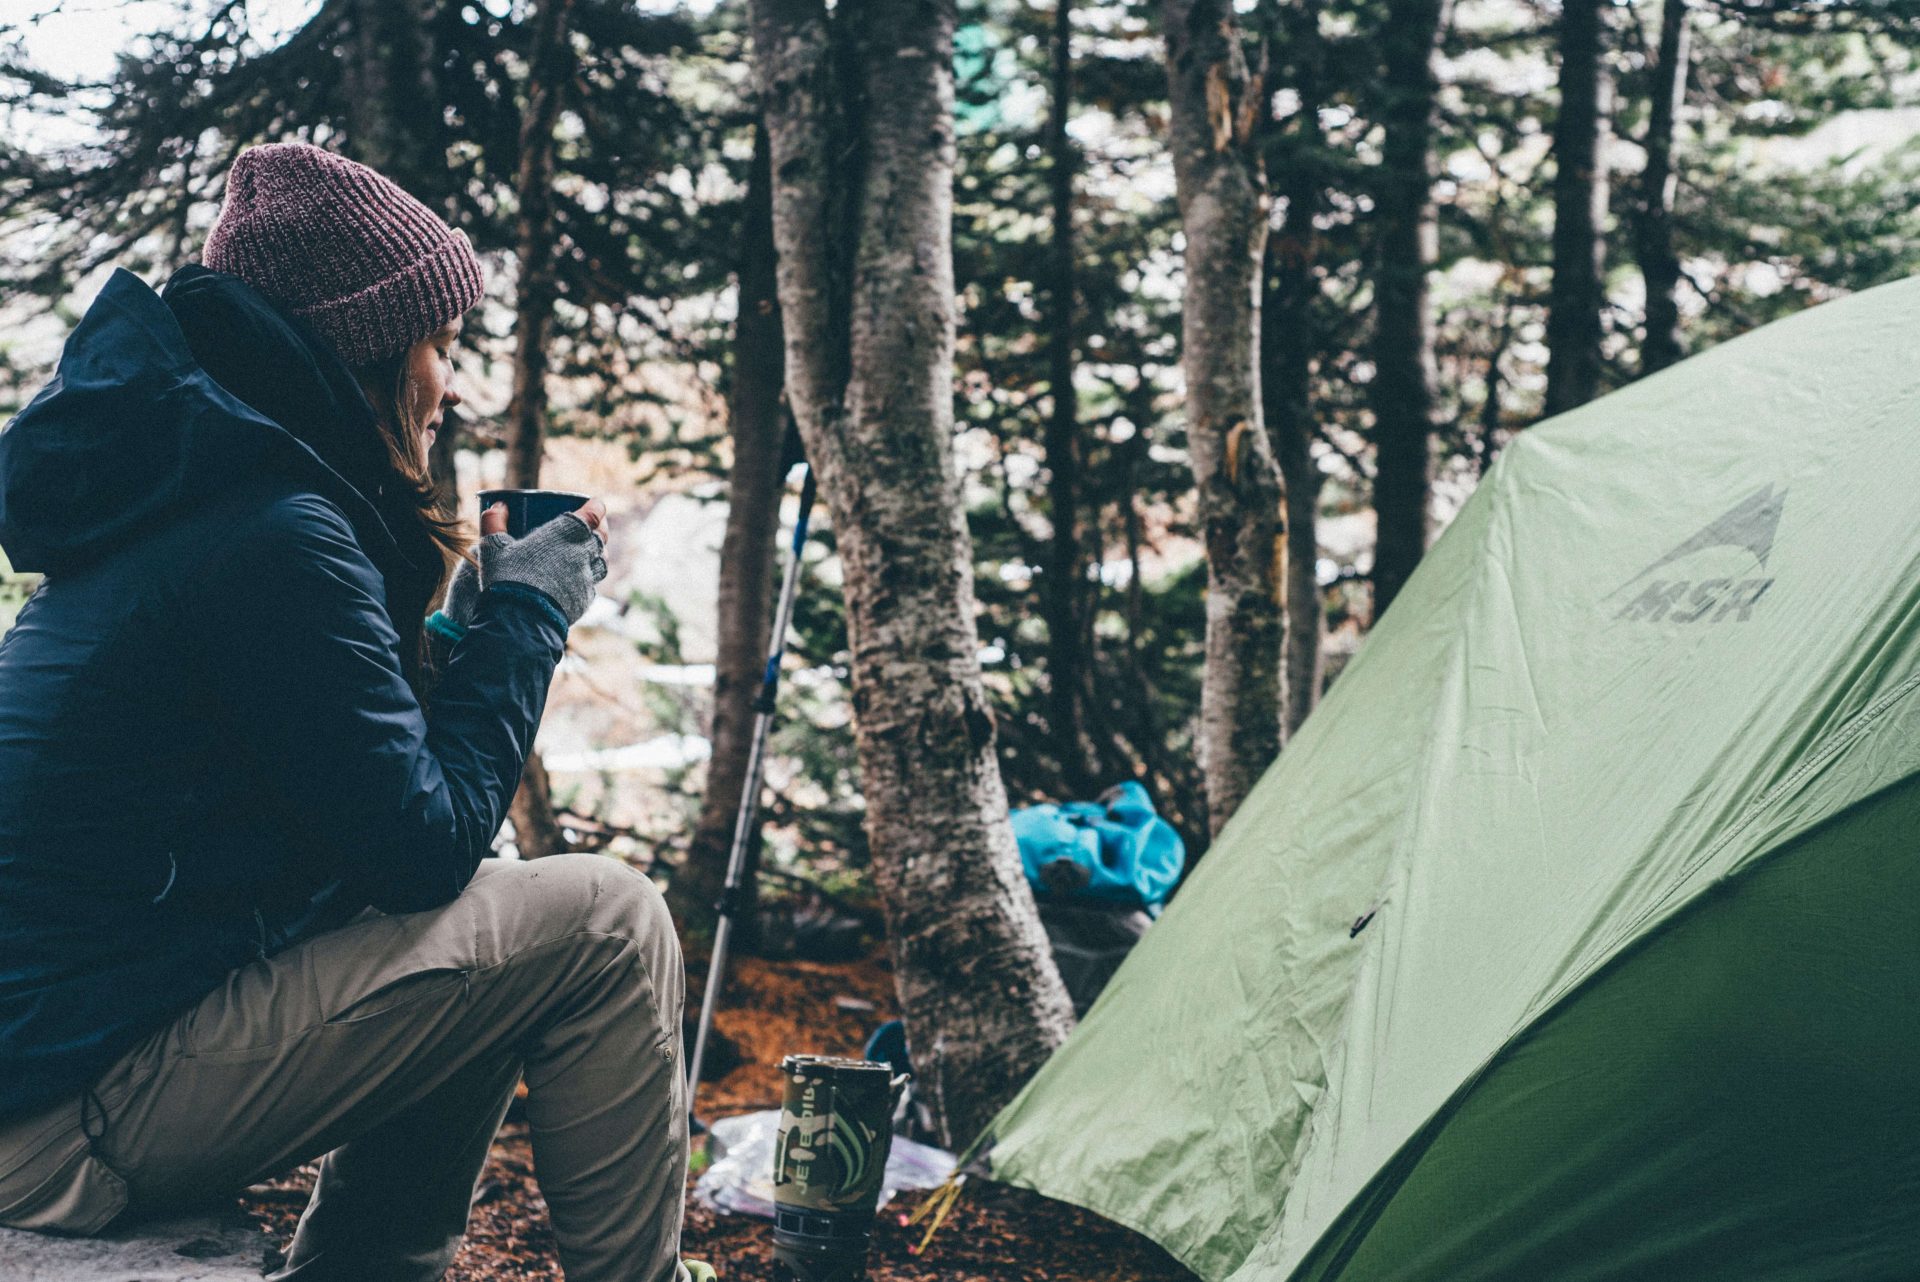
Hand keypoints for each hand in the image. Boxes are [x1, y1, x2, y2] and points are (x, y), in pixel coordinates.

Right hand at [476, 498, 610, 626]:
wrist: (521, 620)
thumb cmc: (507, 578)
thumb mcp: (493, 547)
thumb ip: (494, 522)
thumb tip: (497, 506)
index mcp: (566, 533)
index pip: (594, 514)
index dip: (597, 507)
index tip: (595, 504)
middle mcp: (582, 554)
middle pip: (602, 537)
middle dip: (600, 528)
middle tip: (593, 526)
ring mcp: (586, 578)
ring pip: (602, 561)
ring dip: (597, 554)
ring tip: (588, 552)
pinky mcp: (584, 600)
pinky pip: (591, 585)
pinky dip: (587, 579)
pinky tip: (577, 579)